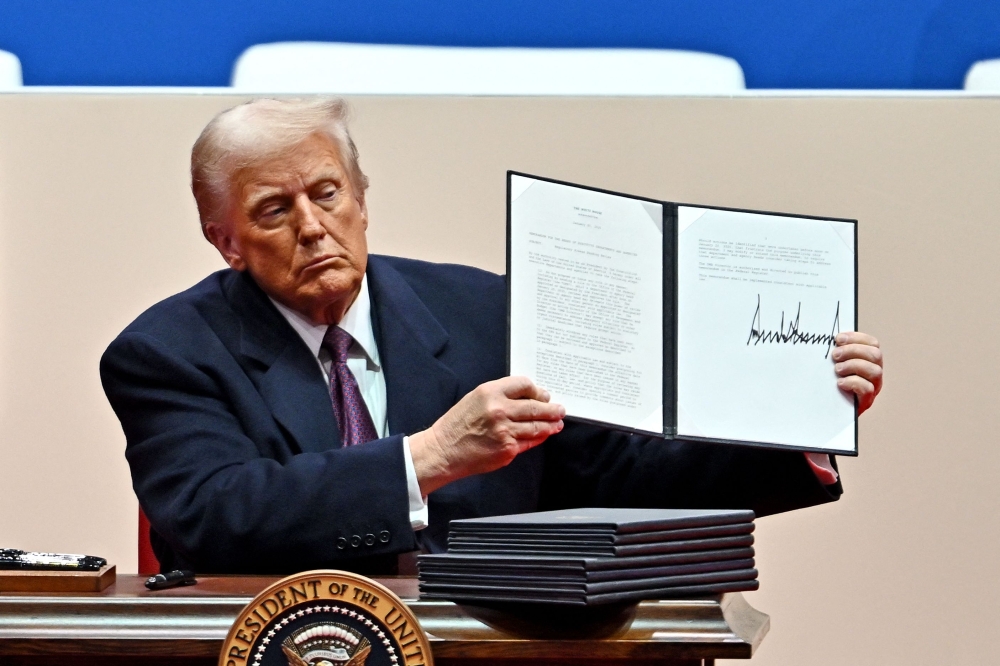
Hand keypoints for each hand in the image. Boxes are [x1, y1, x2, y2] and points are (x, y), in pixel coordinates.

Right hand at [408, 376, 564, 495]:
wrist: (444, 451)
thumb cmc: (458, 425)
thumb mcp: (475, 399)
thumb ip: (500, 396)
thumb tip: (528, 398)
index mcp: (490, 392)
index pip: (524, 385)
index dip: (537, 390)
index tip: (543, 395)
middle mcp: (499, 410)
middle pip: (536, 407)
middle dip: (552, 409)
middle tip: (560, 410)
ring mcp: (505, 431)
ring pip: (537, 426)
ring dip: (551, 424)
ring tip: (558, 423)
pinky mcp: (507, 449)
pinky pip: (530, 442)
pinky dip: (540, 437)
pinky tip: (545, 434)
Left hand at [831, 331, 882, 414]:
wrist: (826, 410)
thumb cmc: (829, 384)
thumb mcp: (832, 365)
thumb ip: (836, 353)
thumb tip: (827, 338)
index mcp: (869, 361)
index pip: (872, 343)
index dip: (857, 338)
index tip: (838, 339)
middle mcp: (874, 373)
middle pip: (875, 355)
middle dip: (853, 351)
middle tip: (835, 355)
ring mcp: (873, 388)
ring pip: (875, 371)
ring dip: (854, 366)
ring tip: (837, 370)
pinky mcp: (866, 401)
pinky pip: (868, 389)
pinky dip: (853, 382)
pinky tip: (839, 383)